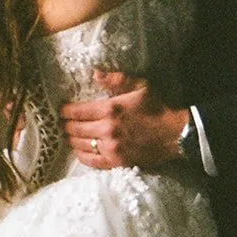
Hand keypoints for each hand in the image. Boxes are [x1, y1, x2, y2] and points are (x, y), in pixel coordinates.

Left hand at [60, 72, 189, 169]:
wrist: (175, 134)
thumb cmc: (158, 107)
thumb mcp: (140, 86)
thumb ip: (117, 80)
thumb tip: (95, 74)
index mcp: (110, 109)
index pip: (77, 111)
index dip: (65, 111)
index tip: (61, 110)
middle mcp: (107, 130)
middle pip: (75, 129)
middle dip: (66, 125)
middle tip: (62, 123)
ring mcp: (111, 148)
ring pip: (81, 145)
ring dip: (71, 140)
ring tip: (68, 135)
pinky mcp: (117, 162)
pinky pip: (92, 161)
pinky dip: (82, 156)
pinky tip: (79, 151)